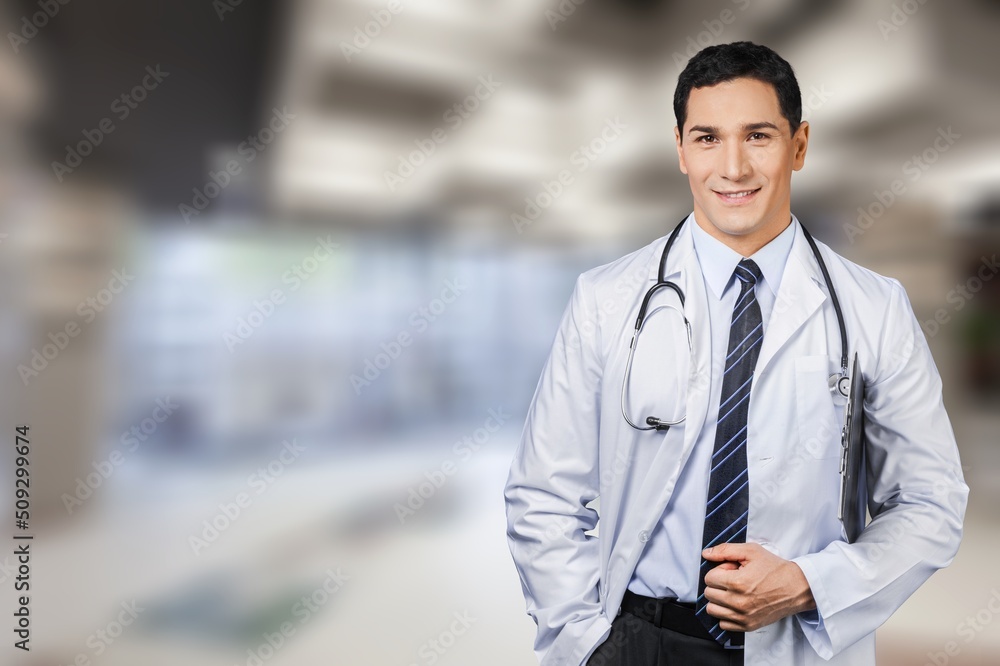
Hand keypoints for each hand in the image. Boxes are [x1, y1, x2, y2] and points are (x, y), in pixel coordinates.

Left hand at [701, 542, 815, 631]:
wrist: (797, 588)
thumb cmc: (775, 569)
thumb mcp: (751, 551)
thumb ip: (725, 550)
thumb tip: (706, 554)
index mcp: (737, 583)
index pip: (708, 578)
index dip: (719, 571)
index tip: (731, 570)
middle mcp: (739, 602)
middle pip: (709, 593)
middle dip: (718, 584)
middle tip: (734, 579)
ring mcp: (743, 616)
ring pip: (712, 609)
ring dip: (719, 599)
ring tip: (734, 592)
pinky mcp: (748, 626)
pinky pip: (723, 623)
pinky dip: (726, 614)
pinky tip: (736, 604)